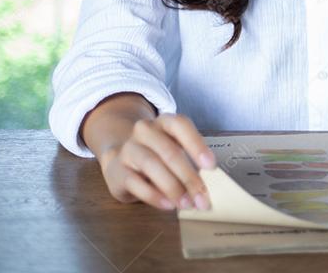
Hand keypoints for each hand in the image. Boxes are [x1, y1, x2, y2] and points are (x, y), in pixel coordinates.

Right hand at [99, 113, 216, 211]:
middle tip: (202, 198)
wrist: (120, 159)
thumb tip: (206, 187)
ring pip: (152, 165)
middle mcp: (144, 131)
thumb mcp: (174, 150)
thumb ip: (190, 162)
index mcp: (164, 122)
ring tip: (186, 204)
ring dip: (173, 188)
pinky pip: (136, 183)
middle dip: (189, 177)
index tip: (211, 166)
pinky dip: (154, 196)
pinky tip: (168, 205)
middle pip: (169, 151)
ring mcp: (128, 149)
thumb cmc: (157, 155)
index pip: (181, 126)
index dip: (197, 145)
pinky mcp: (116, 171)